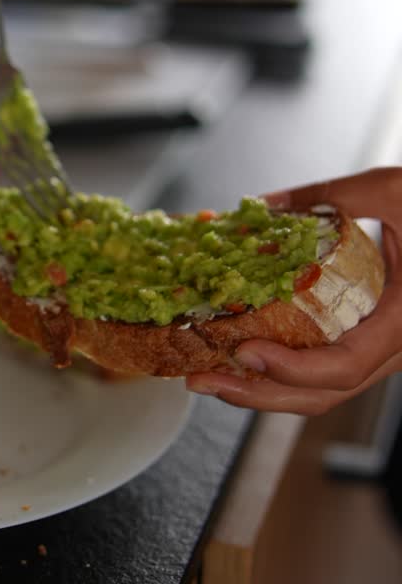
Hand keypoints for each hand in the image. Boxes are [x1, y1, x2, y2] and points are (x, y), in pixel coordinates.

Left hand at [186, 167, 401, 413]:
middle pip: (324, 394)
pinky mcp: (375, 341)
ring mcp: (386, 349)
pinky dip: (285, 368)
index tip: (247, 352)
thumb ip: (330, 195)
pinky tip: (245, 352)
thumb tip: (266, 204)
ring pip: (325, 390)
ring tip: (210, 374)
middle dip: (258, 394)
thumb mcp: (393, 189)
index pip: (344, 366)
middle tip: (200, 378)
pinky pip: (329, 368)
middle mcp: (398, 347)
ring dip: (265, 388)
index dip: (292, 369)